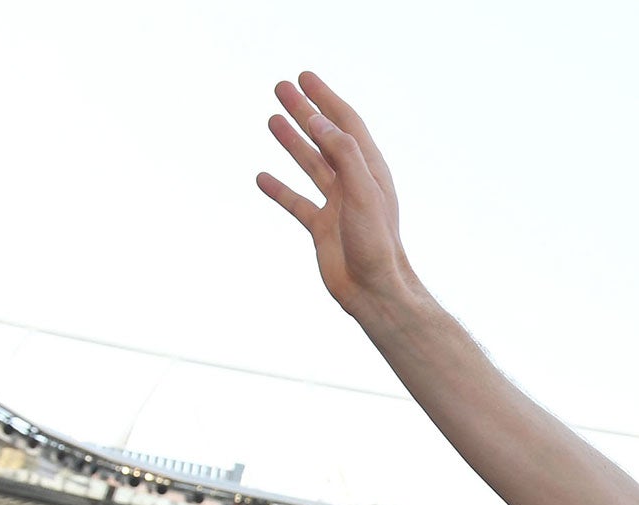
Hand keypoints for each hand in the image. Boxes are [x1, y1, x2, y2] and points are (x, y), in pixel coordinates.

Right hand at [257, 72, 417, 321]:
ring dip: (292, 141)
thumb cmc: (375, 244)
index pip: (347, 125)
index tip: (304, 77)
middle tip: (281, 87)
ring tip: (272, 119)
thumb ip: (343, 153)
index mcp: (370, 172)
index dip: (326, 99)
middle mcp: (355, 185)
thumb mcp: (363, 191)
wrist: (375, 292)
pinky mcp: (323, 229)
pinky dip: (279, 189)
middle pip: (326, 138)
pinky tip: (262, 177)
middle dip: (305, 112)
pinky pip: (297, 202)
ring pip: (311, 165)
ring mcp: (338, 206)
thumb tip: (318, 119)